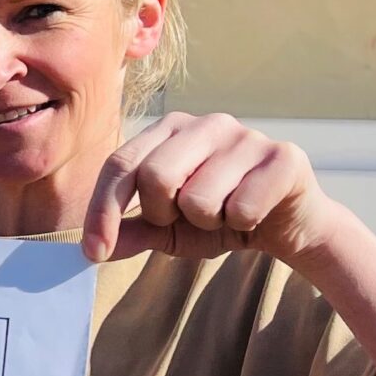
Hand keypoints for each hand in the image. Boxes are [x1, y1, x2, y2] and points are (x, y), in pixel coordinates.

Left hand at [84, 112, 339, 265]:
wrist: (286, 224)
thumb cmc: (218, 218)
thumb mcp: (166, 229)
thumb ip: (129, 232)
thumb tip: (89, 249)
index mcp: (169, 130)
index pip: (120, 164)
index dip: (101, 211)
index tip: (93, 252)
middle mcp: (207, 123)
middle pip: (155, 178)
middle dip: (164, 214)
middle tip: (187, 217)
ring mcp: (247, 136)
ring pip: (199, 198)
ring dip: (208, 221)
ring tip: (225, 212)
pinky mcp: (283, 157)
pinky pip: (242, 207)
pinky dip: (243, 223)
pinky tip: (255, 212)